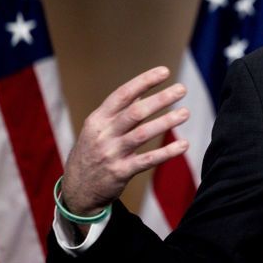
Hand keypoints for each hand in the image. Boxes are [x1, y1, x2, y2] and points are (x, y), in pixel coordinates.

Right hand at [61, 66, 189, 224]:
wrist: (76, 190)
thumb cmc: (92, 153)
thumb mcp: (96, 129)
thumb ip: (118, 112)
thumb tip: (141, 92)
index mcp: (98, 119)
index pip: (123, 94)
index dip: (144, 82)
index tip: (165, 72)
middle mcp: (103, 134)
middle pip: (135, 112)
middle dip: (160, 99)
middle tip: (182, 90)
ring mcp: (111, 153)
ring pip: (142, 134)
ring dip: (166, 122)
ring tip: (185, 112)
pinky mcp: (120, 172)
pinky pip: (147, 160)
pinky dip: (167, 152)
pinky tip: (183, 144)